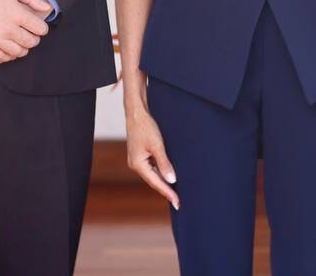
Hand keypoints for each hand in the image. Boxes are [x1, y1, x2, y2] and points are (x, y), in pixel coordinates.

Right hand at [0, 0, 50, 63]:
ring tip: (20, 43)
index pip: (40, 29)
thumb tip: (47, 7)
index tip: (39, 27)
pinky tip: (7, 50)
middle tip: (31, 36)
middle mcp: (8, 29)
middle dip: (34, 40)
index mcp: (18, 14)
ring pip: (17, 52)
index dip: (42, 29)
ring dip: (22, 49)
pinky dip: (7, 55)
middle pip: (30, 42)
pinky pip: (0, 57)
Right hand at [124, 94, 179, 208]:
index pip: (156, 183)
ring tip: (176, 193)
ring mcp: (137, 161)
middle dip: (166, 191)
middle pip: (154, 181)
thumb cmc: (146, 127)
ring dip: (164, 183)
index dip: (168, 193)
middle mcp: (136, 165)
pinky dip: (160, 173)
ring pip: (153, 175)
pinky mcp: (140, 155)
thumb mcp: (158, 145)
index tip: (177, 203)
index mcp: (138, 165)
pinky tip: (168, 176)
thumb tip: (171, 180)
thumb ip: (164, 163)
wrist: (136, 113)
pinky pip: (152, 168)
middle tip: (179, 202)